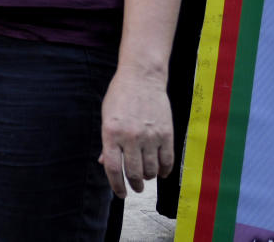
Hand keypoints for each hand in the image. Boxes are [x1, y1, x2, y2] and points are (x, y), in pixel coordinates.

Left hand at [98, 66, 173, 196]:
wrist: (142, 78)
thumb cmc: (120, 97)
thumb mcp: (107, 117)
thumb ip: (107, 142)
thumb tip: (105, 165)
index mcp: (110, 133)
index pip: (113, 169)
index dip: (117, 186)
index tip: (121, 194)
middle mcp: (130, 137)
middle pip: (133, 173)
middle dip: (134, 185)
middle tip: (136, 188)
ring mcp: (149, 136)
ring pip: (151, 170)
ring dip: (149, 177)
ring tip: (146, 176)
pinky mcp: (166, 134)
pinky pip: (167, 161)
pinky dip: (165, 171)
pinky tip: (161, 172)